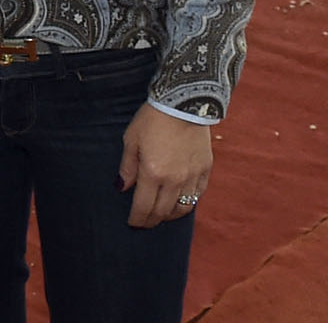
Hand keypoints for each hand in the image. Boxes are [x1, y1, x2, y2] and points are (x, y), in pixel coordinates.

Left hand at [118, 104, 212, 228]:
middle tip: (145, 222)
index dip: (137, 219)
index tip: (133, 223)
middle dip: (151, 220)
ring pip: (183, 208)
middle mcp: (174, 180)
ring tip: (162, 214)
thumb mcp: (131, 140)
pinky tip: (180, 201)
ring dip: (170, 215)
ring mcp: (192, 176)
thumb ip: (127, 167)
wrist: (184, 104)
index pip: (143, 207)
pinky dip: (188, 202)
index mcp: (152, 173)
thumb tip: (122, 187)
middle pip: (162, 211)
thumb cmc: (152, 119)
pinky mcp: (205, 170)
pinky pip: (198, 195)